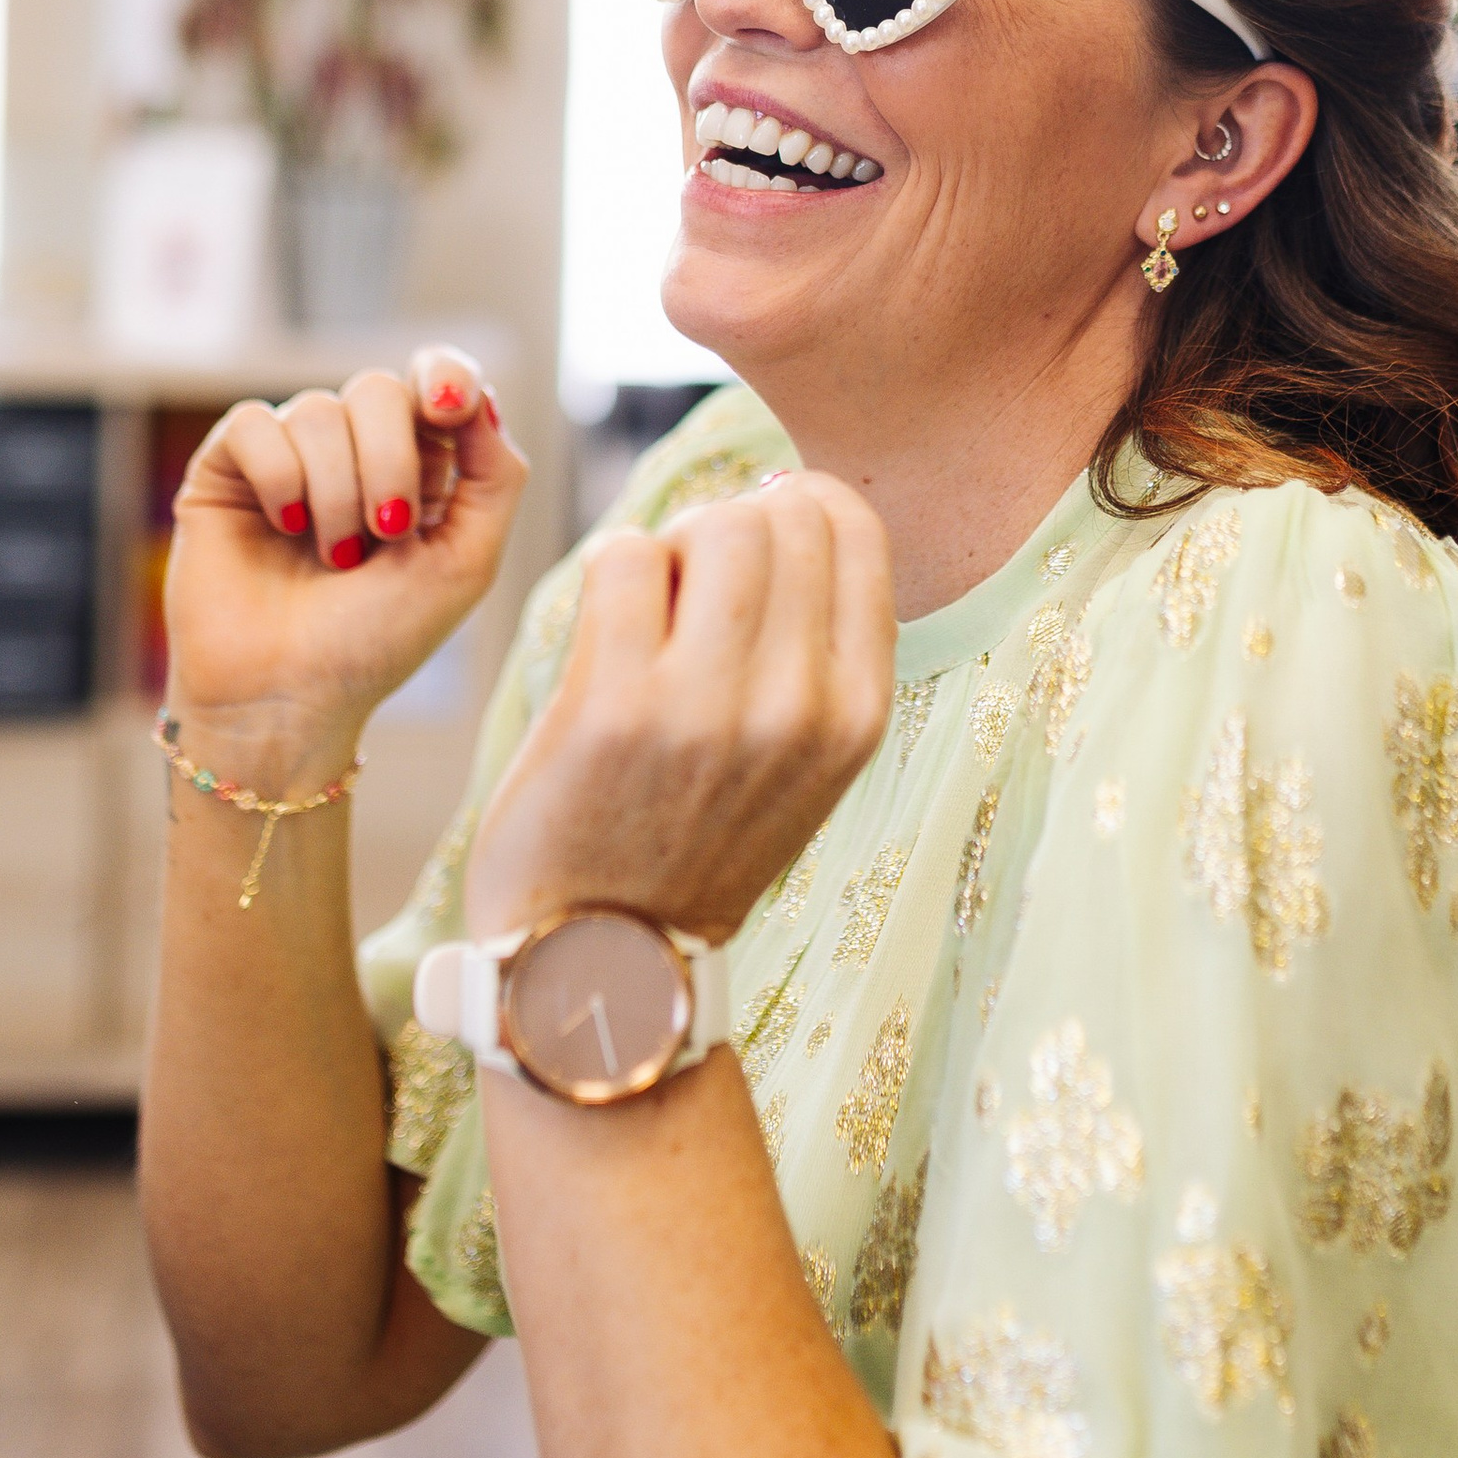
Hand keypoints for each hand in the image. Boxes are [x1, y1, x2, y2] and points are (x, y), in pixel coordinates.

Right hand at [162, 346, 526, 780]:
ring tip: (333, 558)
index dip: (445, 375)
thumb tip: (481, 392)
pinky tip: (284, 528)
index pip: (437, 380)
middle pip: (380, 390)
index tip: (449, 405)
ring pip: (318, 409)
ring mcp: (290, 456)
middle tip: (387, 532)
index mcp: (420, 466)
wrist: (287, 698)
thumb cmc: (378, 641)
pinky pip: (255, 423)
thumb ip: (495, 476)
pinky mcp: (228, 468)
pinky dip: (280, 477)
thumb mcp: (466, 564)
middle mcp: (354, 451)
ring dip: (337, 491)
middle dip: (390, 461)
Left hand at [466, 471, 893, 946]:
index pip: (856, 529)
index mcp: (857, 716)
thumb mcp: (804, 760)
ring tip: (650, 609)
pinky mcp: (615, 707)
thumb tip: (789, 497)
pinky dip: (610, 571)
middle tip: (690, 586)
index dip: (797, 510)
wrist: (600, 959)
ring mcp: (708, 708)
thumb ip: (816, 645)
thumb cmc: (693, 839)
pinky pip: (624, 556)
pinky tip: (605, 633)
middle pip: (778, 517)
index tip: (756, 550)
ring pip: (711, 525)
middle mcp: (798, 709)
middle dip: (726, 527)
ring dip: (670, 546)